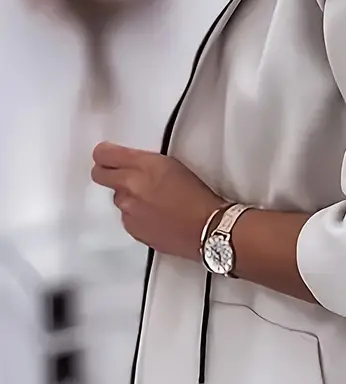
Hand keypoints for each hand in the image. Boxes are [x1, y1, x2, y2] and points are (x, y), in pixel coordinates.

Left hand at [91, 142, 224, 259]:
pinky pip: (126, 217)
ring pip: (117, 198)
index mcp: (143, 165)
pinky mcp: (132, 228)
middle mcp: (130, 186)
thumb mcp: (171, 165)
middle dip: (108, 173)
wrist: (208, 228)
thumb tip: (126, 164)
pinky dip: (137, 216)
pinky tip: (156, 216)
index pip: (103, 154)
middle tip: (123, 177)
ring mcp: (129, 210)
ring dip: (128, 197)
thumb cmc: (198, 197)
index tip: (107, 157)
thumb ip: (143, 162)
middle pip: (99, 175)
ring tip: (153, 202)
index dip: (104, 155)